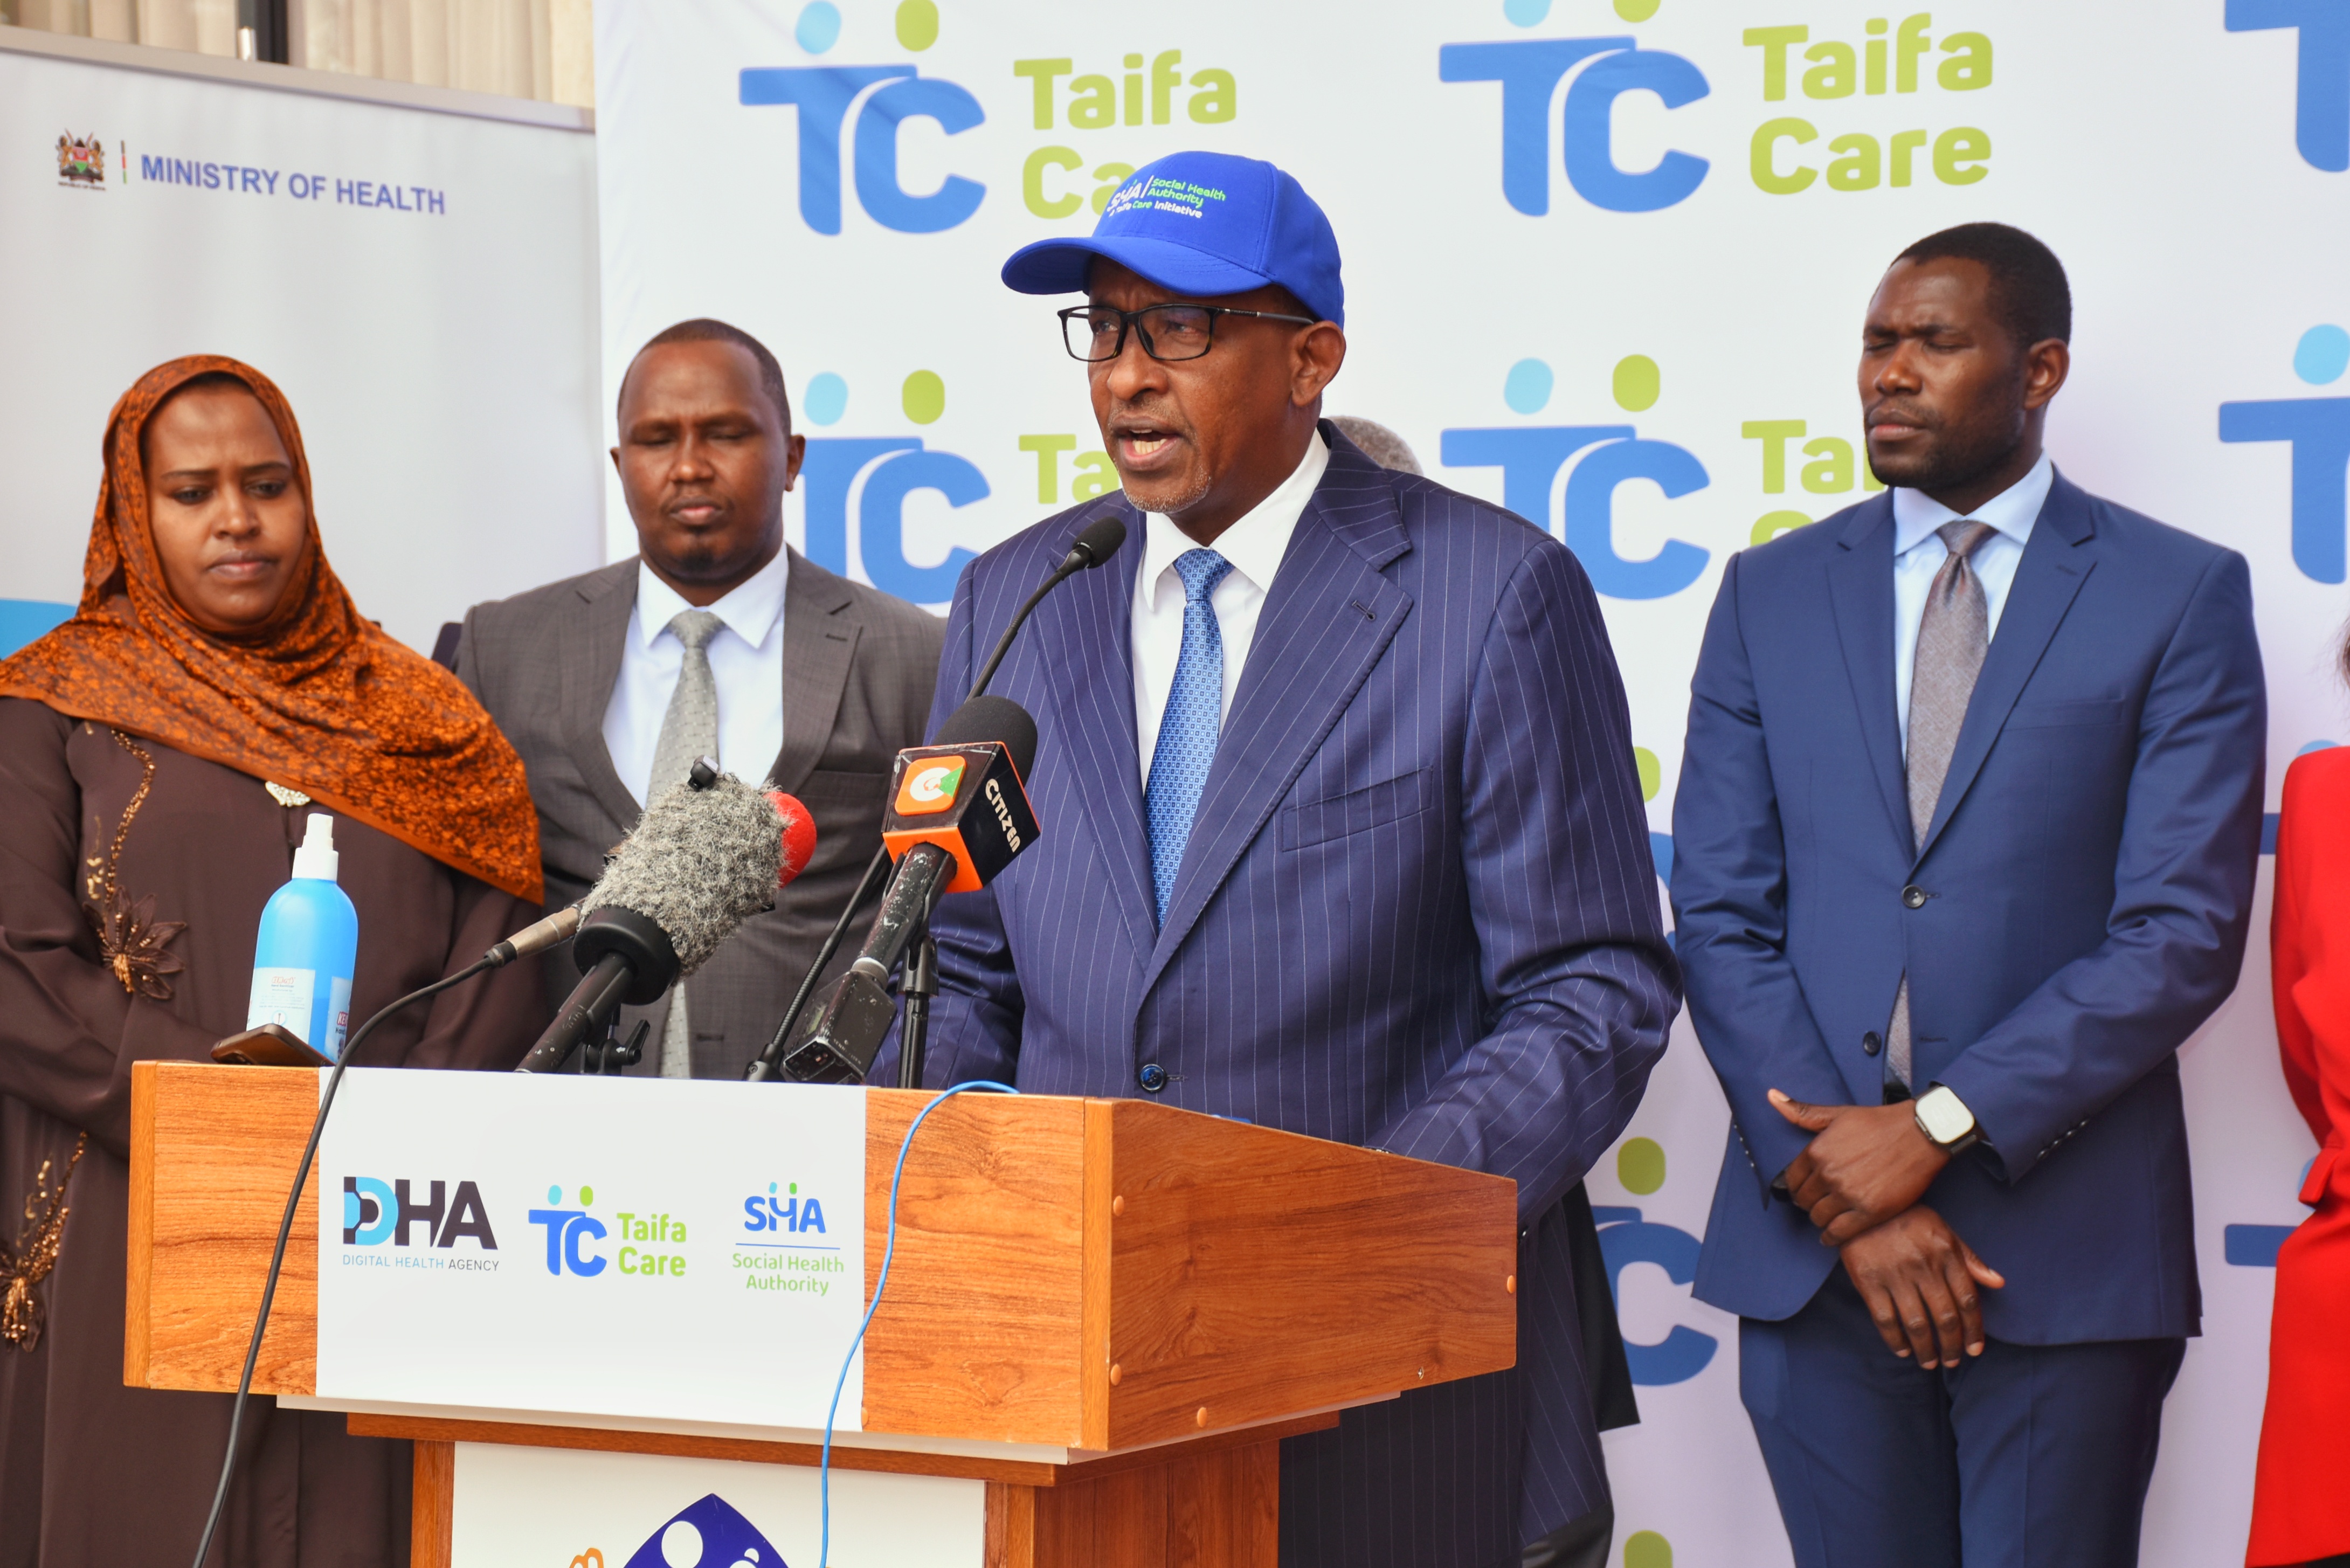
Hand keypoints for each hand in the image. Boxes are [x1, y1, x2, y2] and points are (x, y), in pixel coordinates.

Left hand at [1771, 1089, 1948, 1243]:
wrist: (1921, 1133)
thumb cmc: (1880, 1122)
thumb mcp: (1838, 1114)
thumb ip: (1802, 1112)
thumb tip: (1771, 1096)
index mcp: (1817, 1151)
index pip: (1792, 1179)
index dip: (1796, 1186)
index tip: (1802, 1190)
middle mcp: (1829, 1174)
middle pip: (1804, 1200)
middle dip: (1808, 1203)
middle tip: (1815, 1204)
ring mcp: (1848, 1195)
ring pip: (1819, 1218)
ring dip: (1820, 1219)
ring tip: (1826, 1217)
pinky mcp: (1869, 1212)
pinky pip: (1839, 1233)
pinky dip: (1831, 1237)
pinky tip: (1831, 1236)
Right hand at [1838, 1205, 2004, 1367]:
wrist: (1863, 1205)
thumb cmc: (1908, 1219)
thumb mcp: (1944, 1231)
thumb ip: (1970, 1259)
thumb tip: (1999, 1283)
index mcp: (1945, 1254)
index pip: (1967, 1300)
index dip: (1974, 1330)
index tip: (1975, 1350)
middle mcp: (1923, 1266)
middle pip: (1945, 1318)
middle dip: (1951, 1346)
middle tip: (1952, 1361)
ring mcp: (1895, 1275)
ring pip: (1917, 1324)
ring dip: (1926, 1350)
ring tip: (1930, 1363)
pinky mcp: (1868, 1280)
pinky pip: (1885, 1318)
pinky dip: (1895, 1340)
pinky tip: (1903, 1350)